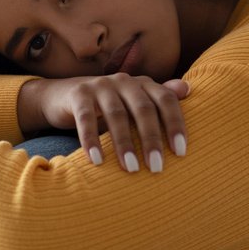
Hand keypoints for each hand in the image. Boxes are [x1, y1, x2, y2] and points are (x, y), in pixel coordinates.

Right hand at [19, 74, 189, 171]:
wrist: (61, 97)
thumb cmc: (106, 106)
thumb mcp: (133, 103)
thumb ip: (158, 99)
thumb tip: (188, 88)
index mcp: (143, 83)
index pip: (166, 100)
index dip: (175, 124)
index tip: (181, 152)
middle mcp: (124, 80)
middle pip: (143, 109)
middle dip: (152, 139)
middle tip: (157, 167)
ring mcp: (100, 85)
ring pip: (117, 114)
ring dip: (124, 143)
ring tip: (131, 168)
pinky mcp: (78, 94)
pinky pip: (85, 118)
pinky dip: (91, 139)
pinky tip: (96, 161)